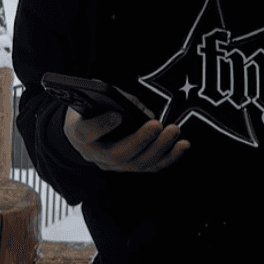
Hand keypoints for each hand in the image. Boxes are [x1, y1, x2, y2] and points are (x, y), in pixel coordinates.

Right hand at [63, 106, 189, 172]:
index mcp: (80, 133)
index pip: (86, 132)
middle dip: (141, 140)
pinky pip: (150, 166)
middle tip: (157, 125)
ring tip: (174, 132)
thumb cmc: (92, 108)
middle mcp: (95, 153)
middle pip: (118, 153)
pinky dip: (169, 157)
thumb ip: (118, 101)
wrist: (85, 128)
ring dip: (160, 148)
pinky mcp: (128, 166)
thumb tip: (144, 114)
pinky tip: (183, 145)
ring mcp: (112, 164)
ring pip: (137, 163)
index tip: (117, 115)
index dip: (101, 125)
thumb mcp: (97, 97)